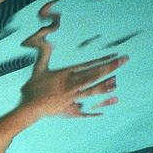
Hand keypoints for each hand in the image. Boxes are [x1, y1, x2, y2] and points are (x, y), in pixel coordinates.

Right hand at [17, 0, 126, 118]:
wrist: (28, 109)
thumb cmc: (32, 89)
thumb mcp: (38, 69)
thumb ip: (44, 55)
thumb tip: (47, 40)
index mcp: (65, 75)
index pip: (87, 65)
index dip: (102, 60)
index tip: (115, 55)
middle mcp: (71, 86)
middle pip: (93, 76)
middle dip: (110, 68)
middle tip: (124, 61)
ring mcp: (71, 99)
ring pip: (91, 92)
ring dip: (105, 88)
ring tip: (116, 84)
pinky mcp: (69, 111)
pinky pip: (83, 112)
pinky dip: (92, 113)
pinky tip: (103, 112)